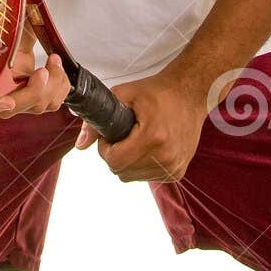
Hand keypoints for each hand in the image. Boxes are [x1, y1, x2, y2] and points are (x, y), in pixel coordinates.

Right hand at [0, 0, 72, 118]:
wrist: (12, 31)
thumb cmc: (9, 18)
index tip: (5, 101)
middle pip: (9, 105)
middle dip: (33, 92)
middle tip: (46, 69)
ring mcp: (10, 93)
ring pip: (31, 107)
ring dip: (51, 88)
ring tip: (54, 64)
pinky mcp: (28, 98)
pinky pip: (46, 105)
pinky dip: (58, 90)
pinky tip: (56, 71)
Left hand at [75, 69, 208, 181]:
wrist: (190, 94)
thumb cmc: (156, 92)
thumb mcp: (124, 95)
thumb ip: (98, 118)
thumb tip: (80, 145)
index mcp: (152, 137)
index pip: (114, 161)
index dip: (106, 148)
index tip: (111, 135)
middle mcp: (165, 157)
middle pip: (121, 172)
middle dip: (116, 155)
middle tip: (124, 135)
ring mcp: (173, 167)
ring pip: (132, 177)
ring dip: (129, 162)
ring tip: (138, 139)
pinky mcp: (177, 173)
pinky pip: (147, 178)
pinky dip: (142, 166)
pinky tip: (150, 147)